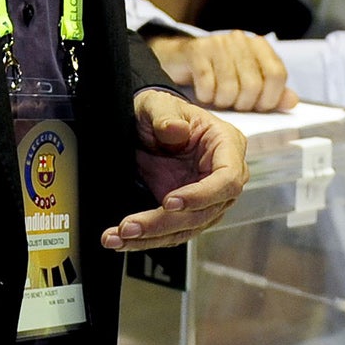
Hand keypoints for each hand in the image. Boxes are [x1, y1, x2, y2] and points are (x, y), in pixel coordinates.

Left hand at [107, 92, 247, 252]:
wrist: (148, 125)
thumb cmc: (162, 111)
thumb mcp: (159, 104)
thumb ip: (166, 115)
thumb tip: (175, 130)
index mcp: (227, 146)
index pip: (228, 180)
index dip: (202, 195)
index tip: (169, 201)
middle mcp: (221, 177)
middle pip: (204, 212)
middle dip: (164, 223)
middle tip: (129, 226)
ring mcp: (206, 198)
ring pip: (185, 228)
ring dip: (150, 237)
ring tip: (116, 237)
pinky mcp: (187, 213)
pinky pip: (171, 232)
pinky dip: (144, 239)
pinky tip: (120, 240)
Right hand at [148, 31, 297, 111]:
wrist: (183, 58)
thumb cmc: (219, 72)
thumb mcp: (249, 82)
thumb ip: (272, 92)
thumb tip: (292, 101)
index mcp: (259, 46)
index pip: (277, 74)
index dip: (270, 97)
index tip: (259, 106)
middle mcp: (241, 40)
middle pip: (253, 85)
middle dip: (243, 104)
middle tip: (234, 103)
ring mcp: (218, 43)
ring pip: (229, 88)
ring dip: (223, 102)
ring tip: (218, 98)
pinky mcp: (197, 52)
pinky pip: (206, 85)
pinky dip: (205, 97)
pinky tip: (204, 93)